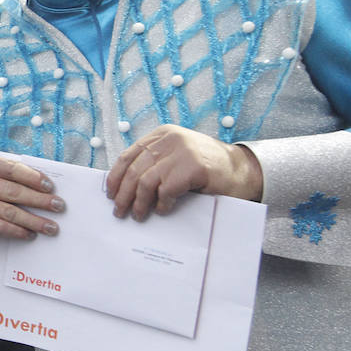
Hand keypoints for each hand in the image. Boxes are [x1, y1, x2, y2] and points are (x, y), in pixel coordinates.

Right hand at [0, 154, 63, 255]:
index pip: (10, 169)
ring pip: (10, 211)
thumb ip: (6, 175)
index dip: (32, 177)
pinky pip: (1, 226)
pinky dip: (18, 231)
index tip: (50, 186)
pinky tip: (30, 234)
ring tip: (50, 226)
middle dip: (39, 200)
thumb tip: (41, 184)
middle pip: (13, 191)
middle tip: (58, 206)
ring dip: (34, 220)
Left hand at [106, 125, 263, 220]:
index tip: (110, 194)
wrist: (240, 170)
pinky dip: (162, 203)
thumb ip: (153, 162)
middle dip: (123, 194)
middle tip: (119, 211)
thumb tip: (122, 186)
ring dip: (139, 203)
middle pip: (134, 170)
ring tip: (139, 215)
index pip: (128, 155)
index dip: (116, 177)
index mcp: (161, 135)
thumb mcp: (175, 156)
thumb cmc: (205, 167)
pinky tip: (163, 210)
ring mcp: (182, 152)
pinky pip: (166, 190)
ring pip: (146, 181)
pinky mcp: (193, 167)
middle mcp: (170, 140)